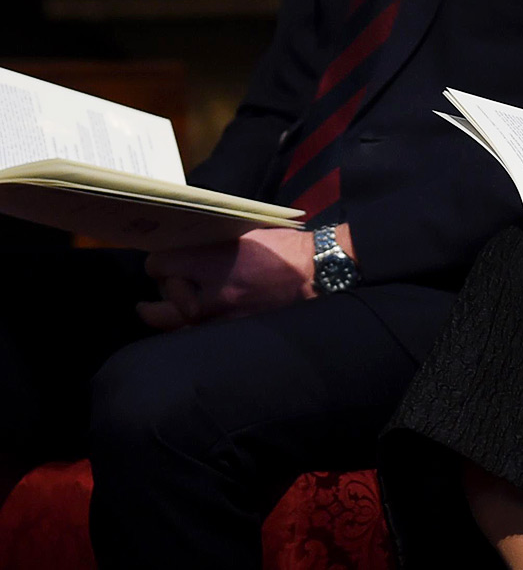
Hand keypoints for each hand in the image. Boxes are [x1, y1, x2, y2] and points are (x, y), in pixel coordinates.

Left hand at [137, 225, 338, 329]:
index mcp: (214, 263)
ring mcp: (222, 320)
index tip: (163, 261)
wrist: (317, 273)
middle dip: (156, 296)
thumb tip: (185, 244)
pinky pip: (196, 338)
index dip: (157, 262)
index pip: (159, 266)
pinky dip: (188, 330)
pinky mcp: (233, 334)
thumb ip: (212, 242)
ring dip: (167, 317)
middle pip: (158, 305)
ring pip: (174, 328)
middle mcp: (212, 295)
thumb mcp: (246, 232)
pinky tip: (189, 324)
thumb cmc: (284, 248)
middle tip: (162, 288)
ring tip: (159, 311)